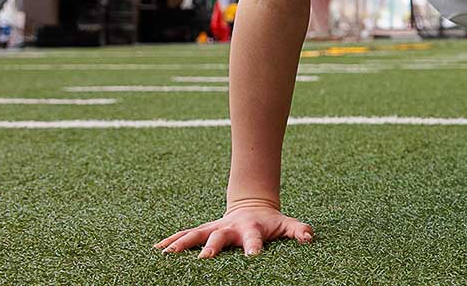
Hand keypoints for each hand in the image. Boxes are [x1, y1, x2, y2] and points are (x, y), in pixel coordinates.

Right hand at [155, 200, 314, 257]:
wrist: (252, 206)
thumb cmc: (271, 221)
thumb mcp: (287, 224)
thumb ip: (299, 230)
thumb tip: (309, 237)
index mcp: (251, 229)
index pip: (254, 240)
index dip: (254, 248)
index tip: (253, 257)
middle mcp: (230, 228)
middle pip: (220, 237)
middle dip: (213, 247)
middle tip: (205, 259)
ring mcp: (215, 228)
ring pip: (196, 234)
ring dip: (183, 243)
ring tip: (167, 254)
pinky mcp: (204, 230)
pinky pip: (186, 234)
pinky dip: (172, 240)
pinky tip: (157, 250)